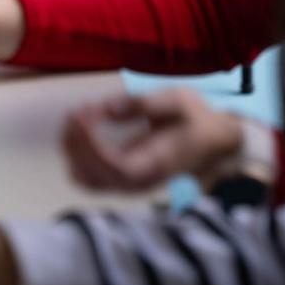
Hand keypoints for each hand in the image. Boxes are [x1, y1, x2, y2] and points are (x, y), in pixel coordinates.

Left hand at [63, 88, 243, 190]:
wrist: (212, 140)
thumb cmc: (195, 117)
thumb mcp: (177, 100)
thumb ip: (142, 103)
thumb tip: (106, 108)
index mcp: (157, 164)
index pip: (116, 167)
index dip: (92, 146)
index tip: (84, 115)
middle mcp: (140, 181)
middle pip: (95, 176)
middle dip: (78, 144)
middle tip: (76, 111)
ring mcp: (128, 183)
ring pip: (86, 179)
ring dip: (72, 149)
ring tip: (75, 115)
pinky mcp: (119, 177)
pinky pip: (88, 175)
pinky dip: (76, 154)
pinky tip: (80, 126)